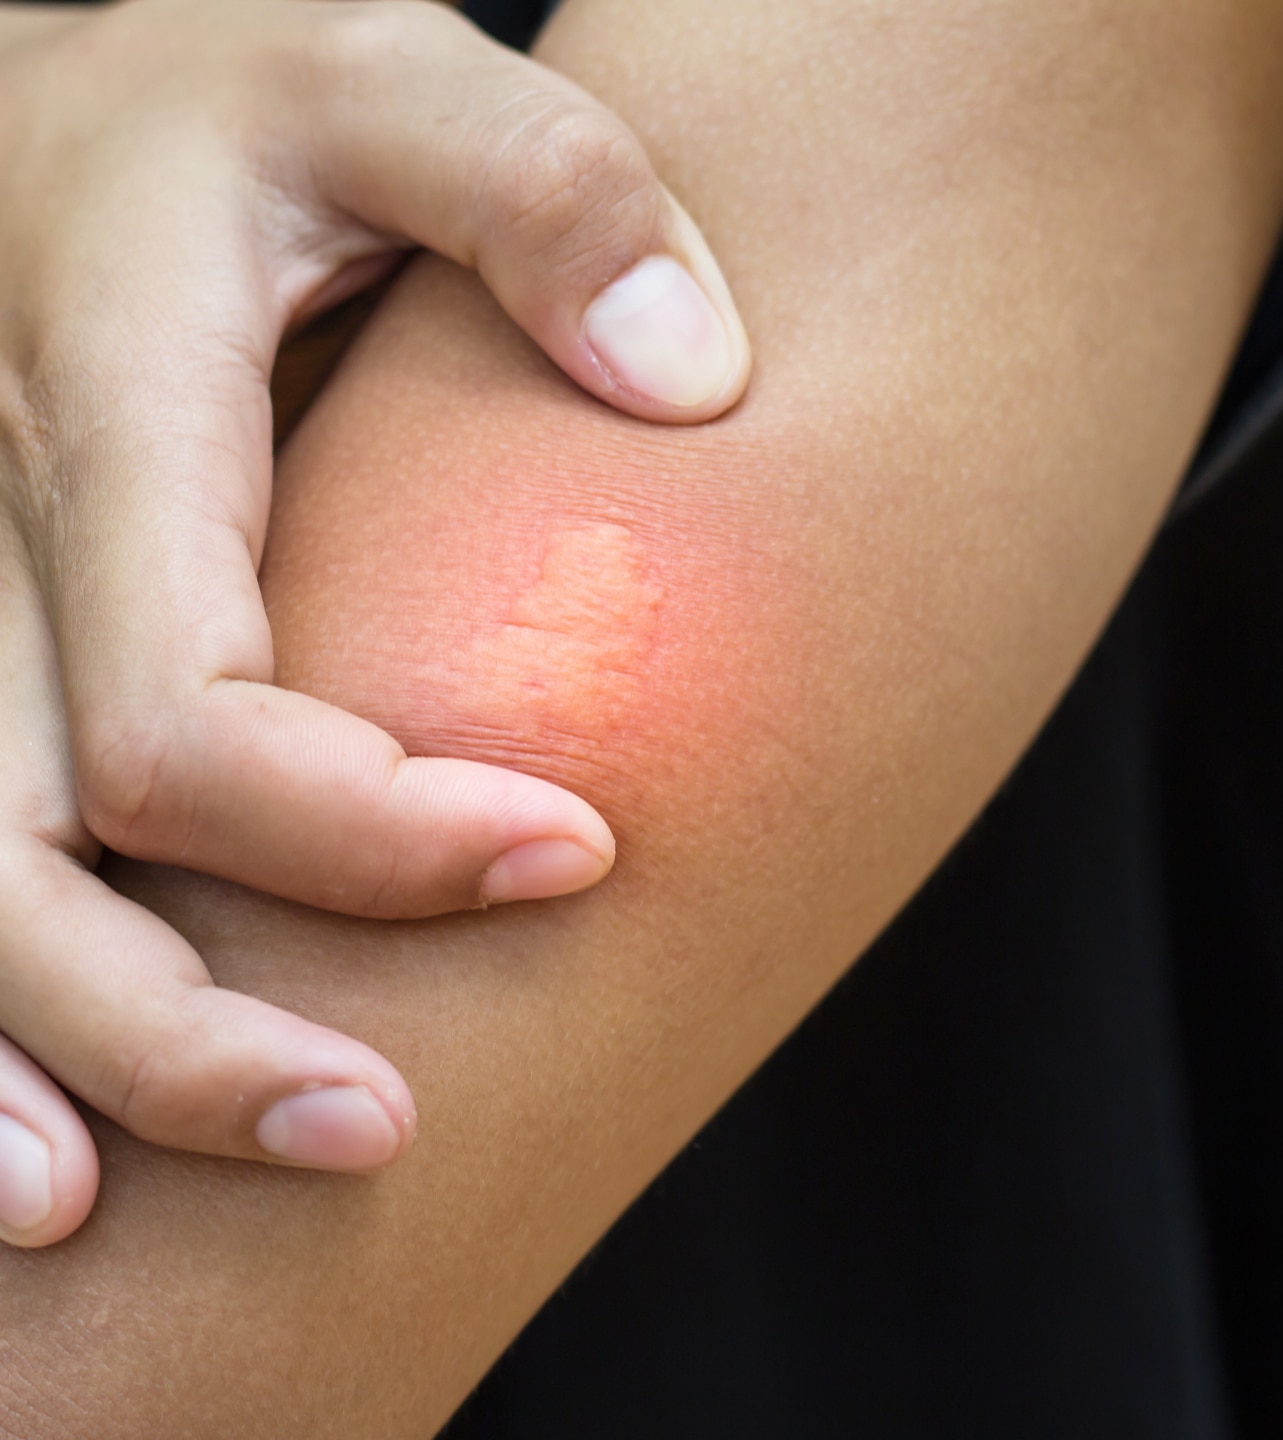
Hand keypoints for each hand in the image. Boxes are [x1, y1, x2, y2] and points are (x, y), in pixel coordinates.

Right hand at [0, 0, 749, 1246]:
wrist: (81, 120)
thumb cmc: (256, 113)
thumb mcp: (399, 82)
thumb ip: (548, 192)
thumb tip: (692, 372)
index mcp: (107, 411)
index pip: (203, 709)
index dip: (375, 829)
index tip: (575, 855)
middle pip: (45, 857)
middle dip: (198, 1027)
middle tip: (381, 1125)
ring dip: (57, 1067)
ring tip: (150, 1192)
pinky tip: (45, 1155)